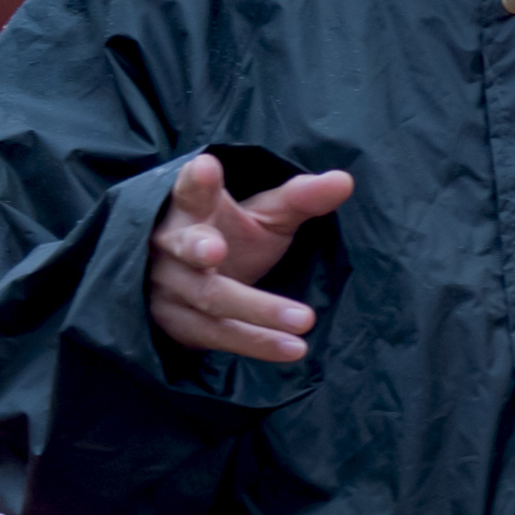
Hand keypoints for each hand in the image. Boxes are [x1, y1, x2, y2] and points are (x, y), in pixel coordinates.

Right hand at [146, 152, 355, 363]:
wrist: (191, 290)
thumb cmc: (232, 239)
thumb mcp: (266, 216)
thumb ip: (300, 199)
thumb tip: (345, 180)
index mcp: (192, 210)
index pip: (190, 191)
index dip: (197, 181)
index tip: (206, 166)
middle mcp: (171, 247)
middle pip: (185, 247)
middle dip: (197, 246)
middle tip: (215, 248)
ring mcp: (170, 288)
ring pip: (211, 298)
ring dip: (258, 310)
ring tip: (305, 319)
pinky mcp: (180, 324)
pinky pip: (220, 335)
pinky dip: (259, 343)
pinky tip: (295, 349)